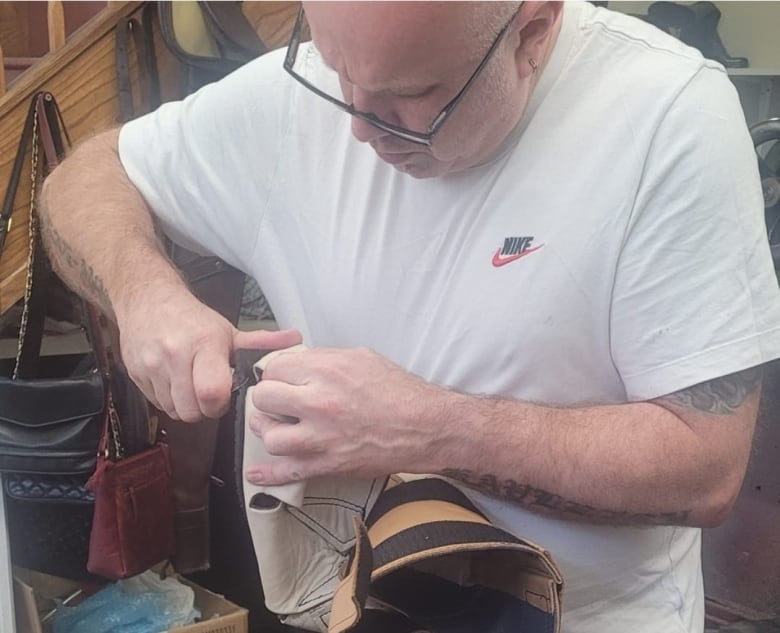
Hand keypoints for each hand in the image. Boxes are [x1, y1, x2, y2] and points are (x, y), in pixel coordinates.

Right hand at [117, 287, 300, 421]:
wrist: (148, 299)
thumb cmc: (191, 319)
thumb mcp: (229, 330)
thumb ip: (261, 341)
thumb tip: (295, 340)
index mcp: (204, 343)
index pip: (212, 393)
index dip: (220, 403)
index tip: (223, 394)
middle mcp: (175, 355)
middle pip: (192, 410)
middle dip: (203, 408)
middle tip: (208, 391)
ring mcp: (152, 365)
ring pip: (174, 410)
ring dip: (185, 405)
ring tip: (191, 384)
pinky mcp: (135, 374)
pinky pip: (156, 403)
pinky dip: (167, 399)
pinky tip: (174, 381)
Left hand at [245, 347, 447, 483]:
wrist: (425, 426)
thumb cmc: (399, 391)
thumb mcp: (361, 357)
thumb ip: (324, 359)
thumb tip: (299, 362)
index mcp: (327, 371)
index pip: (275, 368)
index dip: (276, 373)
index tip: (282, 378)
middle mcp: (319, 402)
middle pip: (265, 399)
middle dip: (269, 398)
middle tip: (279, 400)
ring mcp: (321, 437)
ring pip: (269, 437)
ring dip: (269, 431)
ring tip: (277, 426)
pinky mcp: (328, 464)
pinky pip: (288, 472)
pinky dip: (268, 475)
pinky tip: (256, 473)